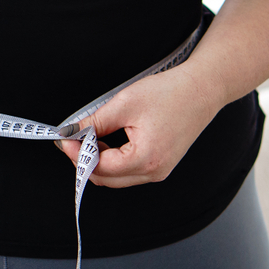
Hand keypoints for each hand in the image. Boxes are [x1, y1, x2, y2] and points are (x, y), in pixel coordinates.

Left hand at [57, 65, 222, 187]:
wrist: (203, 89)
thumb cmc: (170, 93)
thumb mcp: (124, 104)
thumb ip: (94, 121)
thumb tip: (71, 131)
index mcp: (145, 159)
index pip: (99, 168)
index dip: (77, 154)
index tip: (64, 138)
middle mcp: (154, 172)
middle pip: (105, 179)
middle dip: (84, 160)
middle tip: (72, 139)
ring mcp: (159, 172)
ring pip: (116, 178)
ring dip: (98, 161)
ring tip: (90, 136)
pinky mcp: (160, 166)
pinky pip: (128, 171)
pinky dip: (113, 160)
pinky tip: (106, 140)